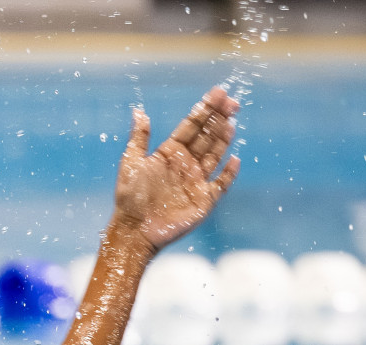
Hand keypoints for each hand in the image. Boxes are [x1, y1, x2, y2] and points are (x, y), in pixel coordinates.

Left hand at [111, 85, 241, 252]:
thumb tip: (138, 111)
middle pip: (206, 137)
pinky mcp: (204, 200)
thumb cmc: (129, 197)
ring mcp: (196, 181)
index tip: (219, 92)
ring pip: (215, 155)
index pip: (191, 126)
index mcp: (169, 153)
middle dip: (219, 118)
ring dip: (224, 139)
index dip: (205, 109)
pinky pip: (221, 184)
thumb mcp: (131, 163)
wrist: (134, 230)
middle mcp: (185, 164)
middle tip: (232, 101)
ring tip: (232, 120)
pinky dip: (228, 173)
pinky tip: (235, 159)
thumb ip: (139, 138)